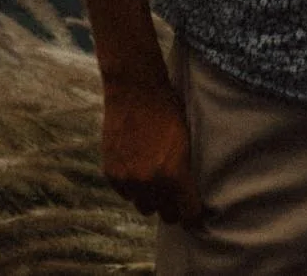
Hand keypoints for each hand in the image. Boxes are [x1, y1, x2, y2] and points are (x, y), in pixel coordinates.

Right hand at [101, 78, 200, 225]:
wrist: (135, 90)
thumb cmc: (168, 109)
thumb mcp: (187, 139)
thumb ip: (185, 169)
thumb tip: (187, 190)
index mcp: (174, 173)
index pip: (187, 213)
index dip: (193, 217)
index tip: (195, 216)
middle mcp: (150, 182)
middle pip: (164, 214)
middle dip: (173, 209)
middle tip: (177, 199)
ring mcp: (128, 179)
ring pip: (143, 206)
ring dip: (151, 198)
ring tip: (157, 182)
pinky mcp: (111, 173)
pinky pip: (125, 193)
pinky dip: (132, 186)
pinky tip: (139, 170)